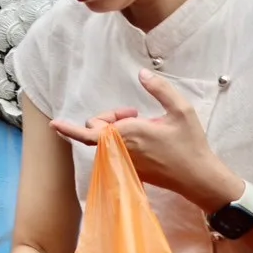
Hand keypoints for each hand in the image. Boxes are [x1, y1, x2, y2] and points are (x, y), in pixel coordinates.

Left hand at [51, 69, 241, 208]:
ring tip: (143, 123)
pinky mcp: (130, 170)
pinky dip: (121, 140)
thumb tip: (142, 74)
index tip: (53, 123)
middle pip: (96, 129)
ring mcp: (123, 162)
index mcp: (128, 134)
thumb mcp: (181, 111)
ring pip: (104, 140)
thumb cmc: (191, 145)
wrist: (199, 179)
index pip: (90, 131)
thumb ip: (160, 89)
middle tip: (135, 112)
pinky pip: (113, 151)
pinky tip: (144, 136)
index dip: (68, 128)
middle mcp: (120, 150)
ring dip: (116, 128)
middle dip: (108, 117)